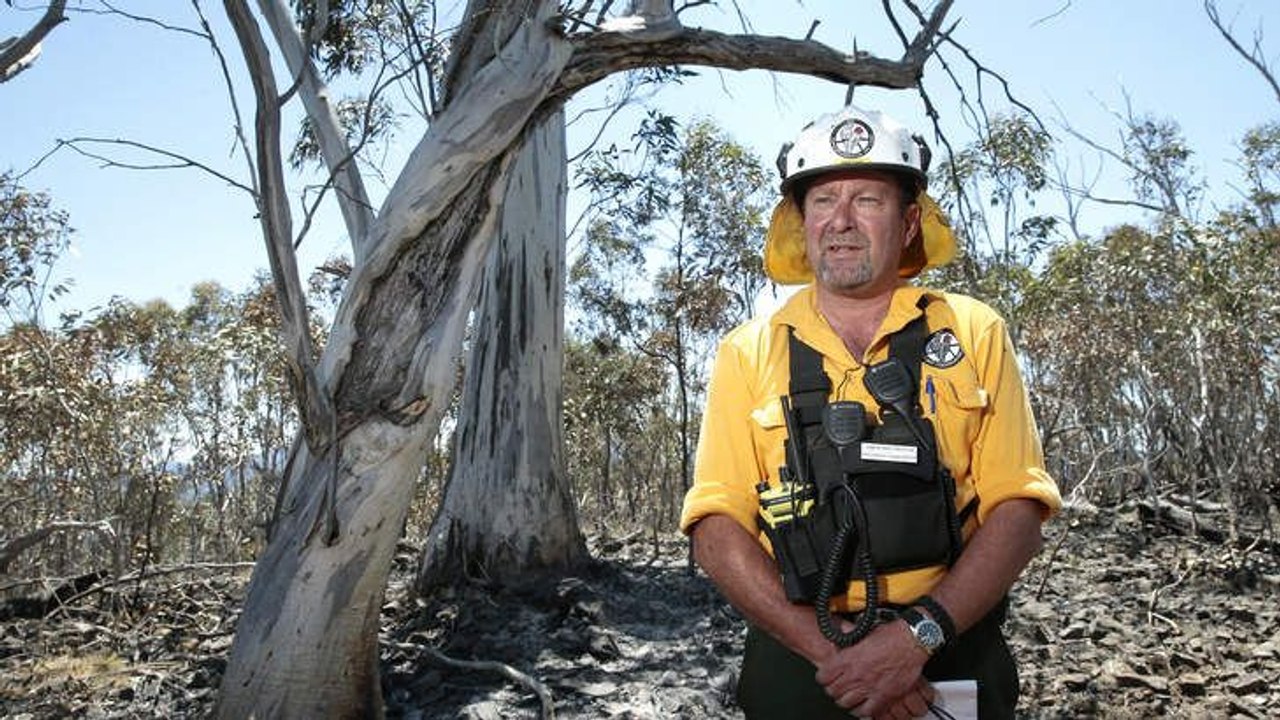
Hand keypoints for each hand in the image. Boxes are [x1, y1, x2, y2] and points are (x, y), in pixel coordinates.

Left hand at [814, 619, 930, 715]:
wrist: (910, 642)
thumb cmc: (890, 636)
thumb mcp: (862, 634)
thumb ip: (848, 640)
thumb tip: (839, 635)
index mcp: (848, 659)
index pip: (823, 677)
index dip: (823, 678)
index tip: (826, 679)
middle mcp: (856, 674)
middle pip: (833, 692)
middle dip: (833, 691)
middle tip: (838, 689)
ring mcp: (869, 687)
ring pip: (846, 703)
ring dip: (846, 701)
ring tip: (848, 698)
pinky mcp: (884, 696)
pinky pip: (867, 711)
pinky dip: (863, 711)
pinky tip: (862, 706)